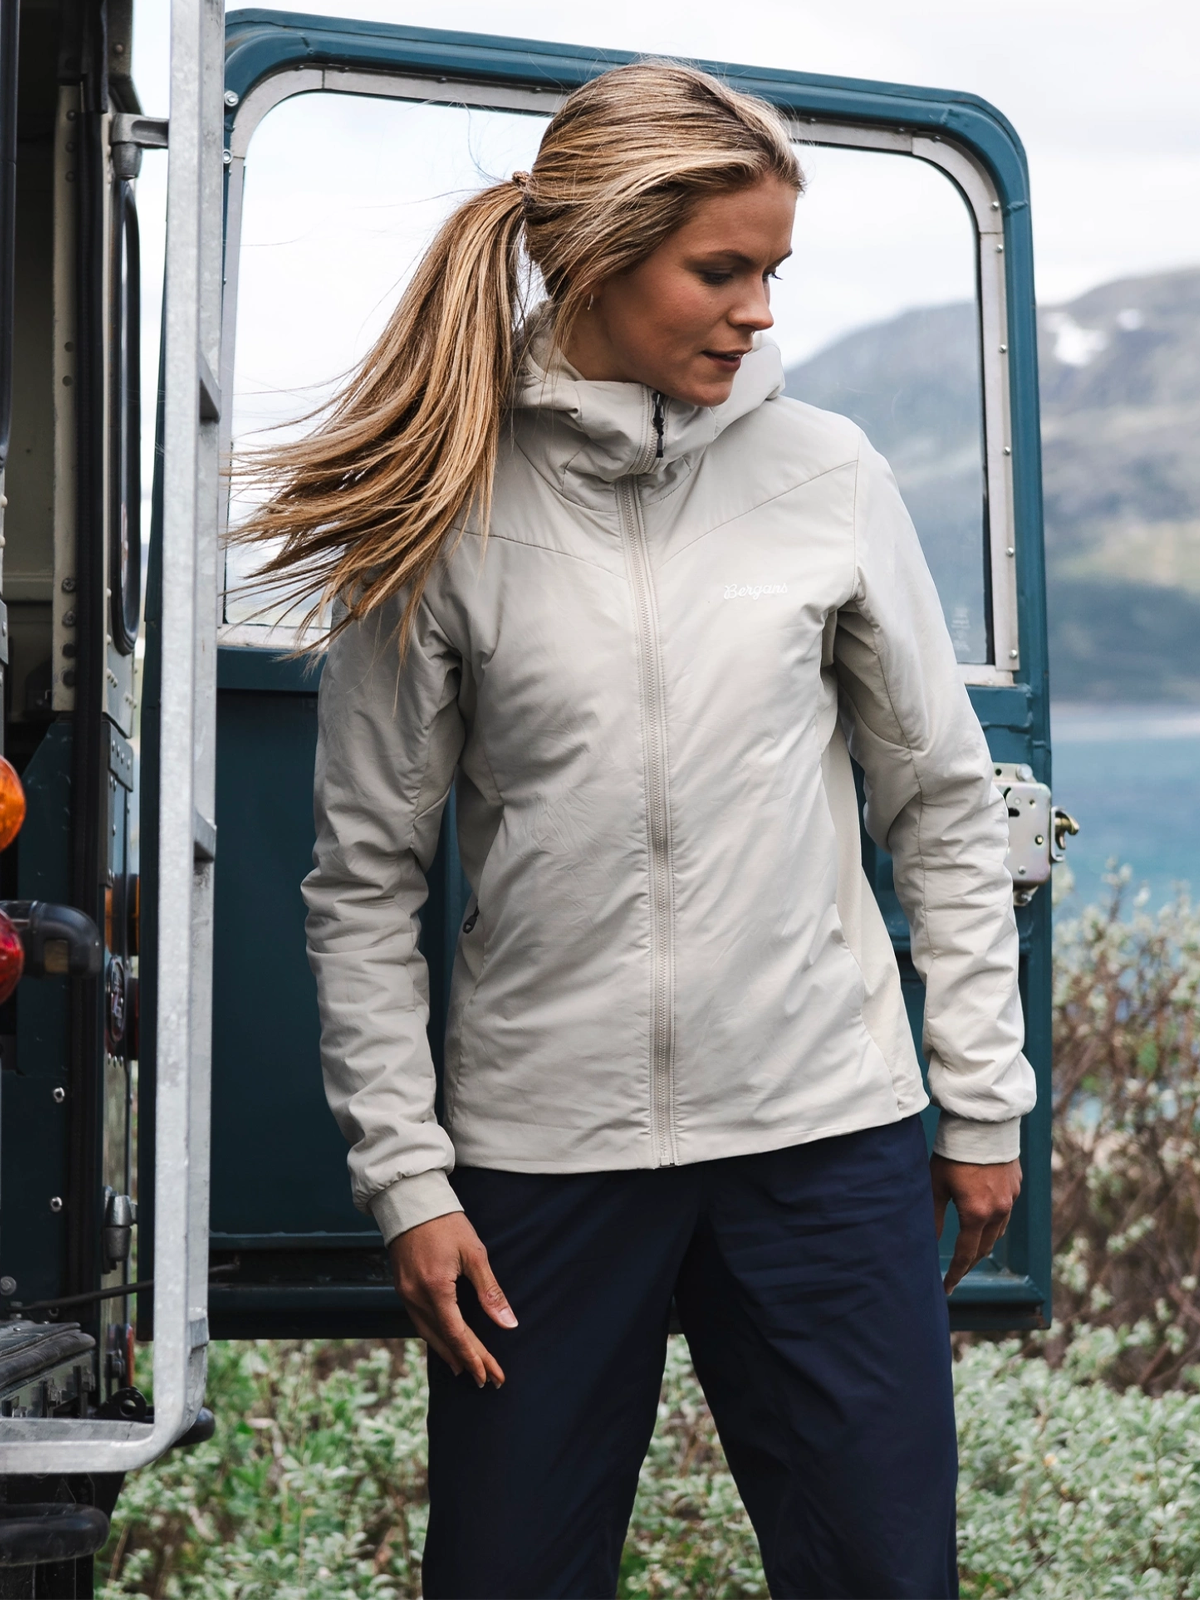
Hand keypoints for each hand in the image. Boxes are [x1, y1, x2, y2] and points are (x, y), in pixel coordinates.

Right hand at [388, 1211, 516, 1386]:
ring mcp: (406, 1293)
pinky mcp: (402, 1287)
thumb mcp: (474, 1253)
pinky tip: (444, 1342)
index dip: (476, 1357)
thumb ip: (490, 1291)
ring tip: (465, 1369)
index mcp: (435, 1289)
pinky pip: (419, 1321)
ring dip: (448, 1353)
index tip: (491, 1375)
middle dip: (467, 1360)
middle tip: (486, 1380)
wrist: (410, 1201)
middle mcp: (416, 1297)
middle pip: (444, 1339)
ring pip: (428, 1334)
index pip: (457, 1334)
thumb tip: (508, 1324)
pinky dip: (434, 1336)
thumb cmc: (446, 1223)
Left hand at [930, 1154, 1021, 1293]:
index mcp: (977, 1213)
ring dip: (983, 1245)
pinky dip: (993, 1224)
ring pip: (997, 1233)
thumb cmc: (953, 1152)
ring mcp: (1010, 1200)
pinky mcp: (1016, 1187)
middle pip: (984, 1248)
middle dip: (969, 1264)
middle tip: (955, 1274)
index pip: (966, 1255)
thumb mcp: (936, 1184)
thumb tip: (926, 1242)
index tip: (946, 1288)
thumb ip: (932, 1216)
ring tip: (968, 1253)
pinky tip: (983, 1222)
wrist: (983, 1123)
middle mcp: (998, 1211)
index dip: (956, 1274)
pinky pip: (1005, 1214)